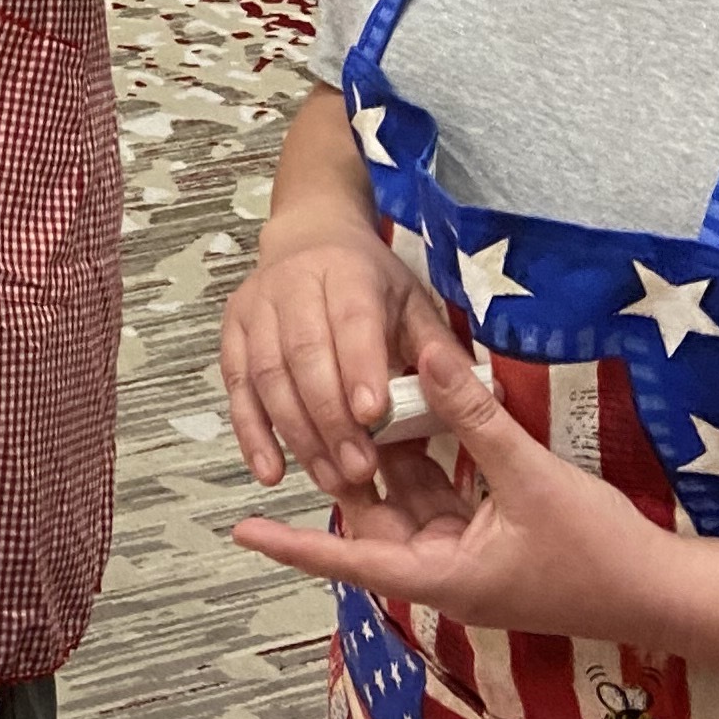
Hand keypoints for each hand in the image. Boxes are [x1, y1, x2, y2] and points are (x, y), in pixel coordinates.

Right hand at [221, 221, 452, 498]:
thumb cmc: (368, 281)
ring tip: (328, 479)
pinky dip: (251, 434)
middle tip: (358, 469)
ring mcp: (256, 309)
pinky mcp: (231, 334)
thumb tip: (488, 396)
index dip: (360, 368)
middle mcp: (294, 285)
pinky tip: (272, 471)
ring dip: (296, 434)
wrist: (308, 239)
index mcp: (348, 272)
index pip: (352, 320)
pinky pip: (237, 390)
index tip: (374, 417)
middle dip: (330, 418)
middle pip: (304, 354)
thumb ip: (439, 349)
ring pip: (267, 375)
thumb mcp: (412, 300)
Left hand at [233, 331, 681, 643]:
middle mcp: (446, 576)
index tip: (243, 529)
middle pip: (375, 526)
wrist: (662, 594)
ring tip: (357, 413)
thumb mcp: (530, 475)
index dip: (295, 543)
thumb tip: (424, 358)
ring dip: (390, 467)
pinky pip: (443, 508)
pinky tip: (420, 426)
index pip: (350, 558)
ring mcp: (470, 566)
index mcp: (443, 577)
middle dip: (347, 477)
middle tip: (313, 424)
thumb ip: (473, 415)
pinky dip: (429, 471)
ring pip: (409, 512)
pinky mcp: (493, 551)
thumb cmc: (599, 551)